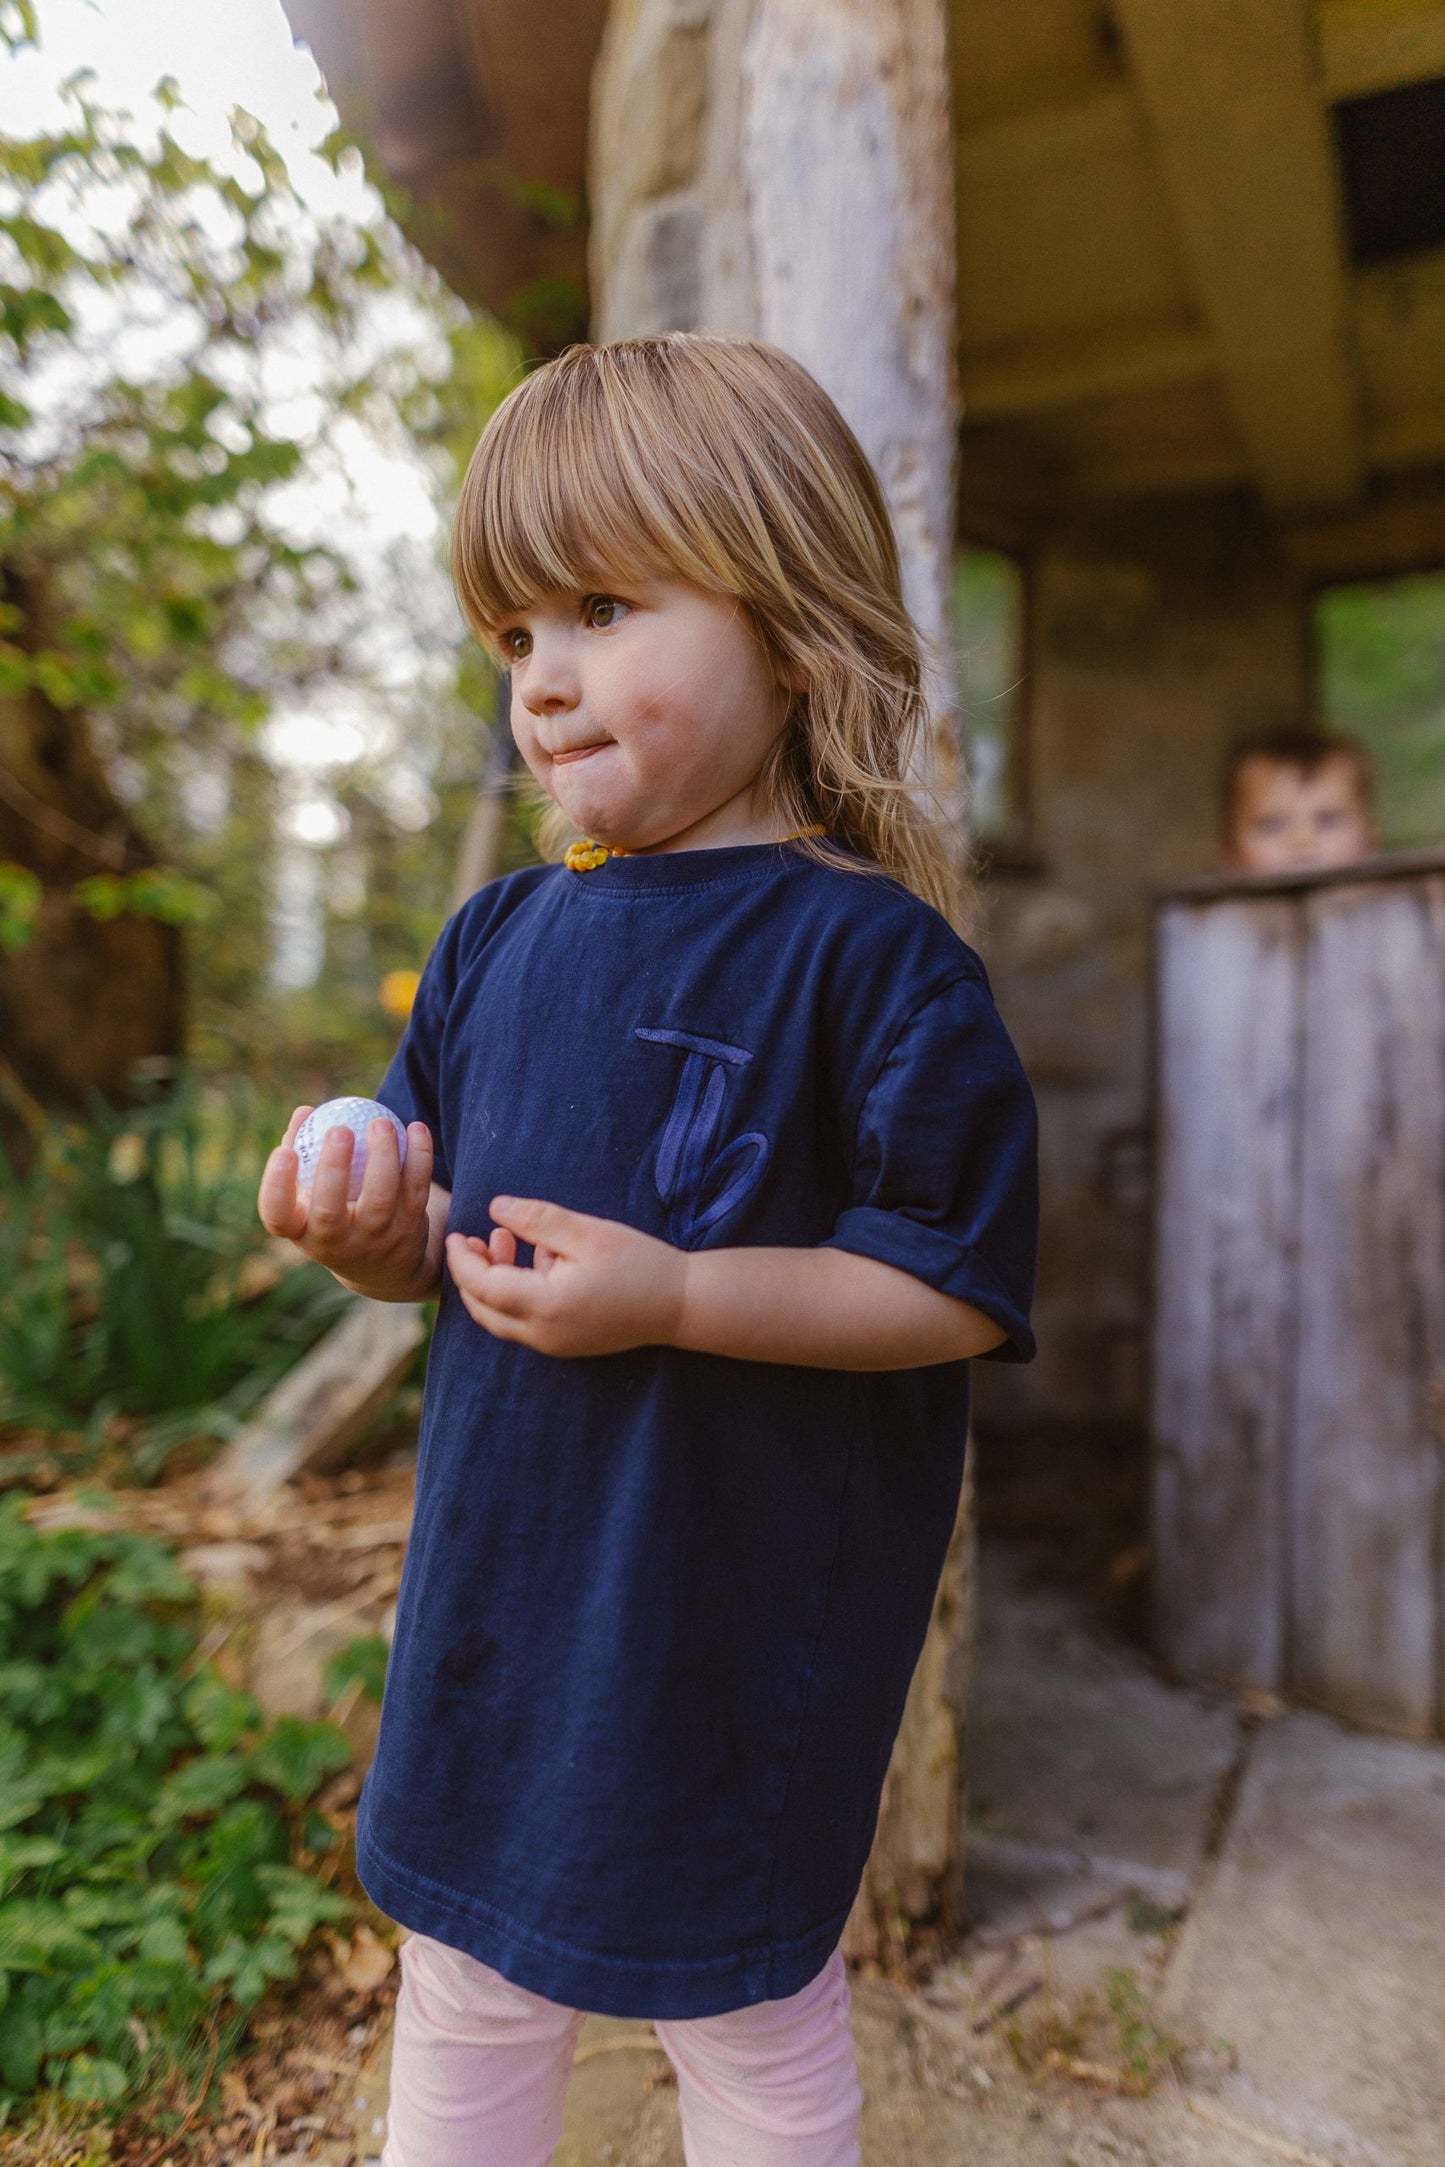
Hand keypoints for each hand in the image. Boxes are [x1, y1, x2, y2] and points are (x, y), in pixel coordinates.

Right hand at [258, 1105, 441, 1301]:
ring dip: (383, 1157)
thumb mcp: (311, 1199)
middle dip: (333, 1169)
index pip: (278, 1216)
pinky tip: (416, 1128)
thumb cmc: (334, 1217)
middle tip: (339, 1130)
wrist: (383, 1267)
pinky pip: (415, 1189)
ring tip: (381, 1122)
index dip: (276, 1186)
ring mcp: (375, 1239)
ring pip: (380, 1199)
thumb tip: (305, 1111)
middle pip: (330, 1212)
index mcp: (302, 1232)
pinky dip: (418, 1157)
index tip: (284, 1151)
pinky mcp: (409, 1229)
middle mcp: (336, 1243)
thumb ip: (304, 1155)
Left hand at [445, 1196, 686, 1356]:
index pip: (482, 1287)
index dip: (462, 1260)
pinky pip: (524, 1322)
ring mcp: (554, 1345)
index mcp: (546, 1306)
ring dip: (493, 1283)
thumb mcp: (588, 1232)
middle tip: (473, 1238)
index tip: (455, 1233)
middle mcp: (544, 1334)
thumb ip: (538, 1220)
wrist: (682, 1304)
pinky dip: (516, 1294)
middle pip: (483, 1310)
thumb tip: (494, 1207)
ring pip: (501, 1320)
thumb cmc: (639, 1263)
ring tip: (505, 1240)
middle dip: (471, 1274)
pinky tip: (540, 1260)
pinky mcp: (565, 1344)